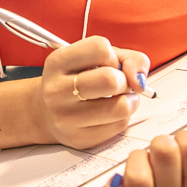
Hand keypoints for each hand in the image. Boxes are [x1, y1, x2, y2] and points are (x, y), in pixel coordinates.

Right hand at [33, 36, 150, 150]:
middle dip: (125, 81)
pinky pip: (119, 125)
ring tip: (119, 98)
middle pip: (111, 80)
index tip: (108, 64)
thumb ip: (126, 58)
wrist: (46, 112)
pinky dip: (123, 117)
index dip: (113, 56)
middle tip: (118, 84)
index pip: (100, 48)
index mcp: (57, 62)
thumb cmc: (77, 80)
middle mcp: (56, 90)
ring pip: (121, 107)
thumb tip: (139, 79)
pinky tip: (110, 113)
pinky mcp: (79, 138)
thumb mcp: (94, 59)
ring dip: (130, 100)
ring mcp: (66, 117)